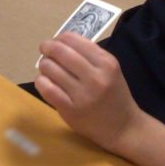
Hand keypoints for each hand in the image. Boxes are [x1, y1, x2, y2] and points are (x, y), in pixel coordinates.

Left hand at [34, 32, 138, 151]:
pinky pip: (45, 87)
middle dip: (47, 47)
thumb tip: (58, 42)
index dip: (58, 38)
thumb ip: (88, 55)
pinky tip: (46, 82)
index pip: (73, 40)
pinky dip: (41, 81)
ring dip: (44, 66)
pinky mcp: (70, 109)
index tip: (54, 42)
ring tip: (48, 70)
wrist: (123, 127)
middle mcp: (95, 77)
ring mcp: (82, 94)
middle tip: (44, 50)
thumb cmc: (113, 95)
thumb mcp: (109, 70)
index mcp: (107, 63)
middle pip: (59, 51)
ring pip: (49, 68)